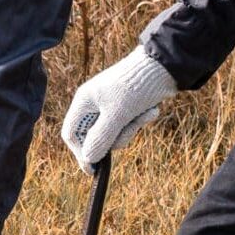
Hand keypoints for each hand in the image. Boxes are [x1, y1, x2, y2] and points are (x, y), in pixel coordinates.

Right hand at [60, 47, 178, 174]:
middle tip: (131, 129)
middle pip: (95, 137)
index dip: (80, 152)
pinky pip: (127, 125)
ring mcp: (110, 107)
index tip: (93, 168)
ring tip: (146, 113)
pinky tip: (151, 110)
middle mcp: (94, 105)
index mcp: (84, 102)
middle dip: (115, 138)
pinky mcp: (125, 108)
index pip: (72, 134)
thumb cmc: (135, 87)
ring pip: (114, 134)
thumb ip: (101, 138)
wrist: (163, 66)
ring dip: (132, 128)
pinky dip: (139, 120)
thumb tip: (88, 159)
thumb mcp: (117, 115)